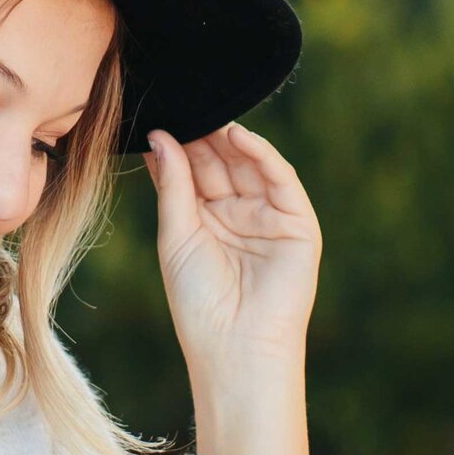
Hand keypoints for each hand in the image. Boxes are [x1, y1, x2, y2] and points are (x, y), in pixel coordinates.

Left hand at [146, 123, 319, 369]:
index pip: (192, 172)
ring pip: (249, 166)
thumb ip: (173, 185)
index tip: (156, 117)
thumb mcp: (176, 237)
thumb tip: (159, 137)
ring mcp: (269, 218)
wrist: (235, 347)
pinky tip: (238, 136)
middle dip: (202, 137)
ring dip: (229, 140)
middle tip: (182, 107)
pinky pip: (281, 180)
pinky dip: (263, 155)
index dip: (177, 146)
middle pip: (221, 164)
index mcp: (205, 221)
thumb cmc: (199, 302)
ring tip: (206, 116)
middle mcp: (238, 215)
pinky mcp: (298, 224)